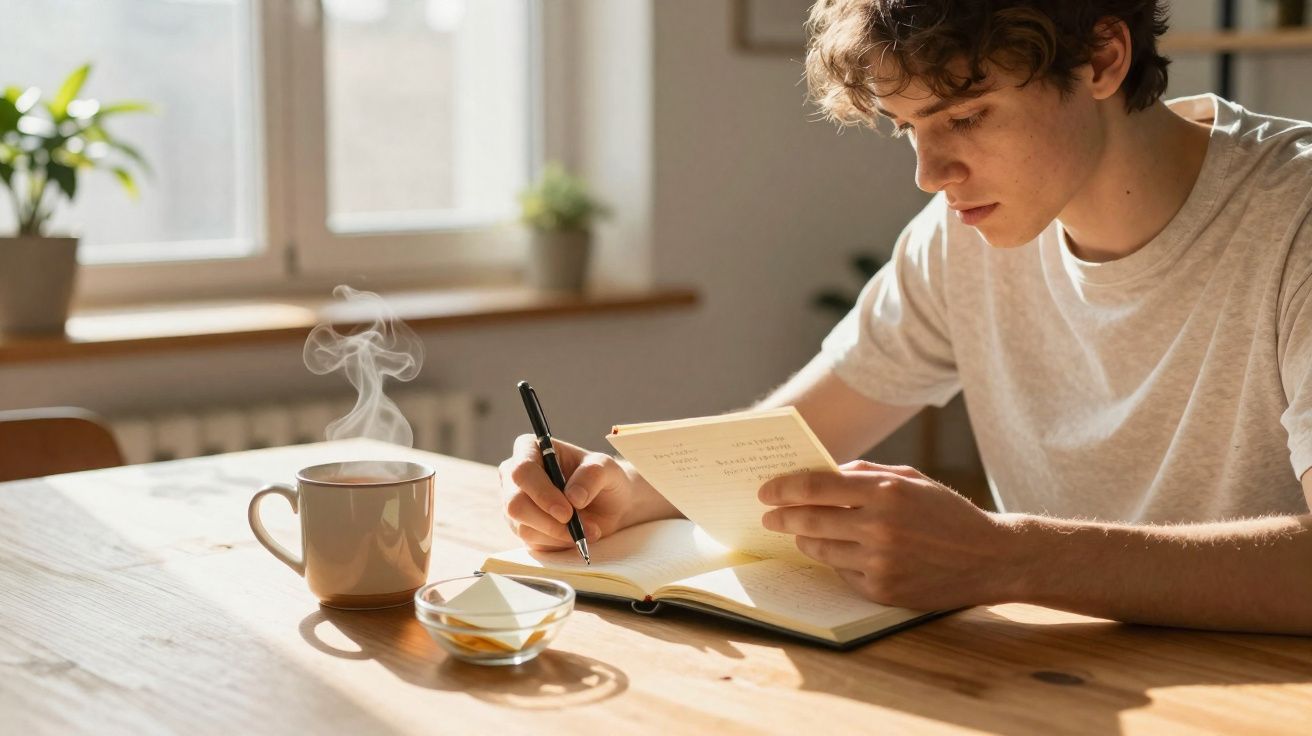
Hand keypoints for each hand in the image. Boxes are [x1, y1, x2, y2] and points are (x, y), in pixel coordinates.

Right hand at [498, 434, 656, 550]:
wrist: (610, 506)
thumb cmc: (604, 479)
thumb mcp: (607, 470)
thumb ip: (592, 476)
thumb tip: (573, 497)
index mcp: (530, 449)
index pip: (522, 471)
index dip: (541, 493)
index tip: (567, 511)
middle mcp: (515, 476)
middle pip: (515, 504)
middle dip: (548, 520)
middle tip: (579, 527)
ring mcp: (515, 504)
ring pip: (523, 527)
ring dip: (560, 534)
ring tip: (589, 529)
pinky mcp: (522, 528)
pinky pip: (533, 542)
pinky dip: (559, 543)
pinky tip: (577, 535)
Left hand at [758, 460, 1021, 609]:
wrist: (989, 557)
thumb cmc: (945, 512)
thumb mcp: (910, 478)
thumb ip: (865, 473)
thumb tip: (821, 473)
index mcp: (886, 491)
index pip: (816, 487)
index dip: (784, 488)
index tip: (766, 491)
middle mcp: (880, 527)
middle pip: (810, 519)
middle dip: (782, 516)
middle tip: (768, 515)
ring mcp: (880, 562)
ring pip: (821, 549)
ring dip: (805, 539)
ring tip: (798, 531)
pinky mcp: (883, 590)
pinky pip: (842, 573)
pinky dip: (837, 561)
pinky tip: (838, 552)